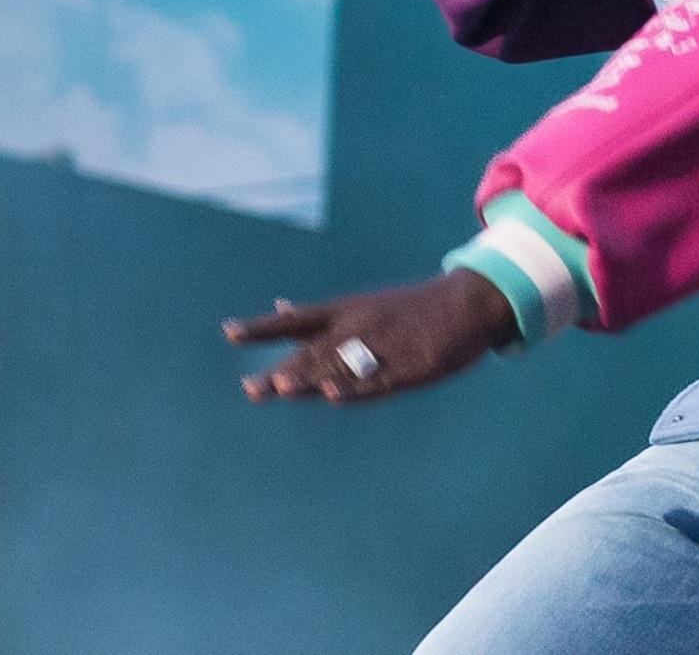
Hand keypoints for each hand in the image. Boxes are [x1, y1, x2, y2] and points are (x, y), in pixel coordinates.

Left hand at [223, 270, 518, 404]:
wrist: (468, 301)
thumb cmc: (409, 307)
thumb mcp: (361, 304)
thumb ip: (317, 316)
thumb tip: (277, 306)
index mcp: (345, 312)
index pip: (295, 321)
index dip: (262, 328)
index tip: (229, 333)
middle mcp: (359, 328)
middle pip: (314, 354)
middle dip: (284, 373)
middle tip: (252, 389)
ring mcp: (386, 347)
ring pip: (344, 368)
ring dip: (313, 379)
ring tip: (284, 389)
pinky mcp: (412, 366)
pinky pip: (380, 381)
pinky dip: (357, 389)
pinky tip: (338, 396)